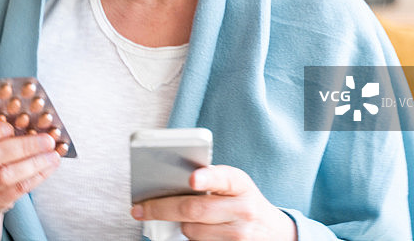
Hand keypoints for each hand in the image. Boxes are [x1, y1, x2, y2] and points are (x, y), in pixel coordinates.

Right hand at [0, 118, 60, 215]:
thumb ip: (2, 128)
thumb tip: (34, 120)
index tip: (11, 127)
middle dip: (23, 146)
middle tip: (47, 141)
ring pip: (4, 175)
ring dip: (33, 163)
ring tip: (52, 155)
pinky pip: (15, 190)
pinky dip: (36, 177)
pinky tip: (48, 167)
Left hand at [131, 165, 296, 240]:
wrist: (273, 232)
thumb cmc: (244, 202)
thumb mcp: (235, 185)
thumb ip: (210, 180)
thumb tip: (170, 182)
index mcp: (241, 184)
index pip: (224, 178)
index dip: (207, 178)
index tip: (192, 179)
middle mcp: (242, 209)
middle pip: (195, 209)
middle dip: (161, 208)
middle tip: (139, 208)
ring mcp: (238, 235)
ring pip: (192, 230)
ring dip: (182, 224)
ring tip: (186, 217)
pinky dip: (192, 238)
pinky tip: (196, 231)